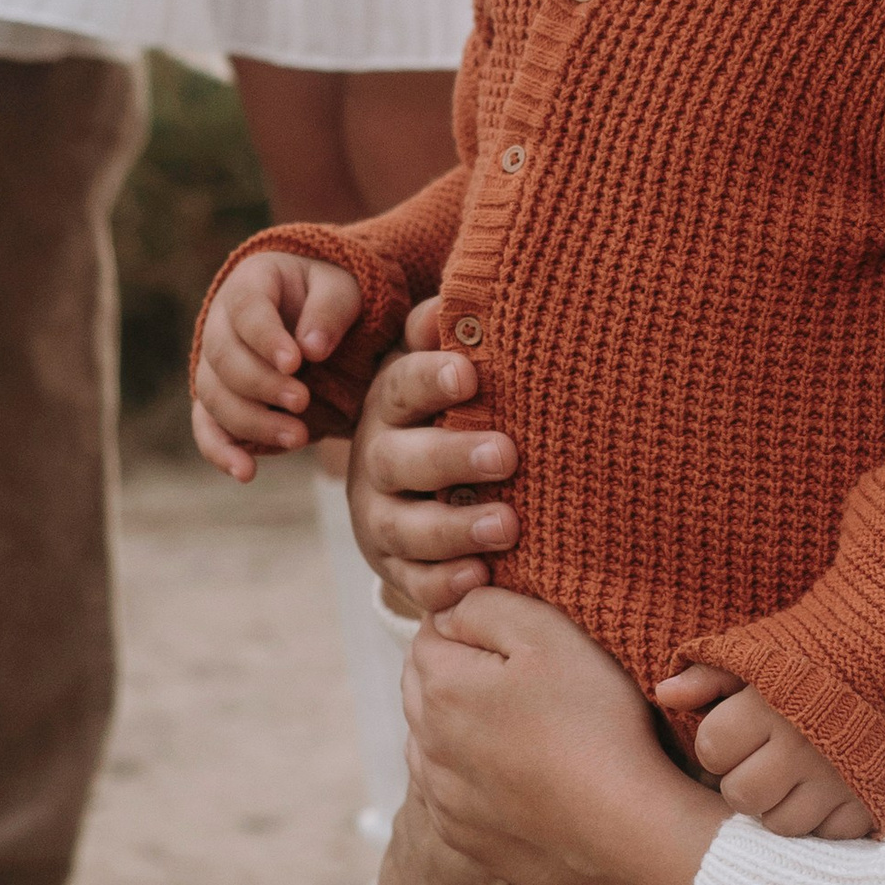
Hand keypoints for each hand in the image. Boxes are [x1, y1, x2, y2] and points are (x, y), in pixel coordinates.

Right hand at [192, 251, 364, 478]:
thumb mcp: (340, 288)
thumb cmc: (327, 296)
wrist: (314, 316)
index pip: (247, 310)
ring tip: (298, 437)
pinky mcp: (218, 400)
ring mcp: (214, 364)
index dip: (266, 338)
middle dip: (262, 385)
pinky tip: (246, 473)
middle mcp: (219, 324)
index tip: (296, 362)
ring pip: (215, 397)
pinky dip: (221, 451)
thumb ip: (330, 309)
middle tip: (302, 402)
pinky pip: (207, 427)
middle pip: (225, 358)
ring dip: (252, 421)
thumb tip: (312, 348)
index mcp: (248, 285)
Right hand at [348, 298, 521, 613]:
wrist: (413, 492)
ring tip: (508, 524)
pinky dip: (445, 584)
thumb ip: (442, 339)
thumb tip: (453, 300)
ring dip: (456, 529)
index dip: (431, 380)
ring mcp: (382, 519)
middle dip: (452, 457)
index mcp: (389, 406)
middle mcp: (377, 463)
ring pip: (408, 528)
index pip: (402, 387)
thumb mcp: (442, 373)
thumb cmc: (445, 416)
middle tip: (507, 454)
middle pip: (400, 461)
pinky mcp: (397, 568)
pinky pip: (415, 582)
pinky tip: (480, 579)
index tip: (470, 375)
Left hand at [405, 589, 722, 884]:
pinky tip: (511, 773)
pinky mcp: (462, 837)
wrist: (624, 829)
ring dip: (455, 725)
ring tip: (513, 723)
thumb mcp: (550, 635)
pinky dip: (467, 776)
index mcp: (441, 687)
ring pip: (428, 742)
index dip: (468, 623)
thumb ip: (487, 607)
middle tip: (514, 673)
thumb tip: (450, 609)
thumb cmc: (595, 724)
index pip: (429, 633)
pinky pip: (447, 793)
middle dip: (454, 671)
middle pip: (421, 687)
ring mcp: (441, 797)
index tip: (513, 632)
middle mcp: (426, 743)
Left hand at [655, 666, 875, 840]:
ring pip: (782, 824)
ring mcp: (842, 780)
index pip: (712, 749)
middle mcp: (805, 748)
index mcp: (771, 706)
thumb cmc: (822, 651)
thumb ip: (710, 674)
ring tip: (792, 776)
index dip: (719, 741)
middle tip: (763, 758)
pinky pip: (828, 834)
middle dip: (744, 779)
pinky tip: (827, 790)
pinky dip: (823, 818)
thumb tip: (664, 693)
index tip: (739, 728)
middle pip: (742, 795)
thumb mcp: (762, 651)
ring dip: (780, 805)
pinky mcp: (873, 802)